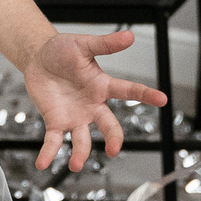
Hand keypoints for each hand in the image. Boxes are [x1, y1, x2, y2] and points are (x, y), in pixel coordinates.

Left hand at [23, 30, 167, 172]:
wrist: (38, 57)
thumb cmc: (62, 50)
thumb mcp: (83, 44)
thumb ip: (105, 44)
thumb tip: (129, 35)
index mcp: (102, 86)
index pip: (128, 91)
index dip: (145, 95)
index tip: (162, 99)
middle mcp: (92, 106)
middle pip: (108, 125)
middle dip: (113, 138)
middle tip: (113, 149)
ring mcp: (75, 116)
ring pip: (82, 139)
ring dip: (80, 153)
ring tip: (75, 164)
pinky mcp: (56, 121)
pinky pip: (54, 140)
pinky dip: (49, 153)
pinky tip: (42, 164)